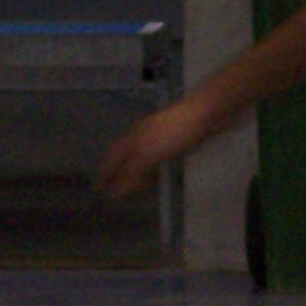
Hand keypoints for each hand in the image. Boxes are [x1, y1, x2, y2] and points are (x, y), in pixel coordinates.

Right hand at [96, 91, 222, 199]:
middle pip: (125, 157)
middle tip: (115, 191)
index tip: (98, 188)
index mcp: (132, 137)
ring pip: (141, 157)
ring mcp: (159, 136)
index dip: (105, 173)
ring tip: (134, 187)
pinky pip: (156, 158)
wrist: (206, 114)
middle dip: (118, 173)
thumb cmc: (174, 133)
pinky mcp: (175, 140)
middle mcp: (142, 135)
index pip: (112, 157)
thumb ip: (131, 172)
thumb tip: (116, 191)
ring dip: (136, 172)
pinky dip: (152, 168)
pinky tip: (157, 174)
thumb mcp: (148, 153)